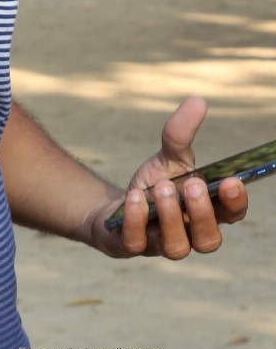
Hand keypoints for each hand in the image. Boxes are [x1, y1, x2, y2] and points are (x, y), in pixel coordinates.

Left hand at [87, 97, 247, 258]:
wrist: (114, 208)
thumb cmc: (154, 185)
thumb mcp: (168, 157)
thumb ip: (181, 134)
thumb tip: (197, 101)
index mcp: (208, 213)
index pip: (232, 214)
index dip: (234, 202)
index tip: (231, 181)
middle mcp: (190, 236)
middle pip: (208, 240)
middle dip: (202, 213)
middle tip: (192, 185)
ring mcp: (160, 246)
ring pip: (176, 247)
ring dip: (171, 217)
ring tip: (161, 187)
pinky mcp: (131, 247)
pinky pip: (136, 244)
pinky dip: (136, 220)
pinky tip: (134, 198)